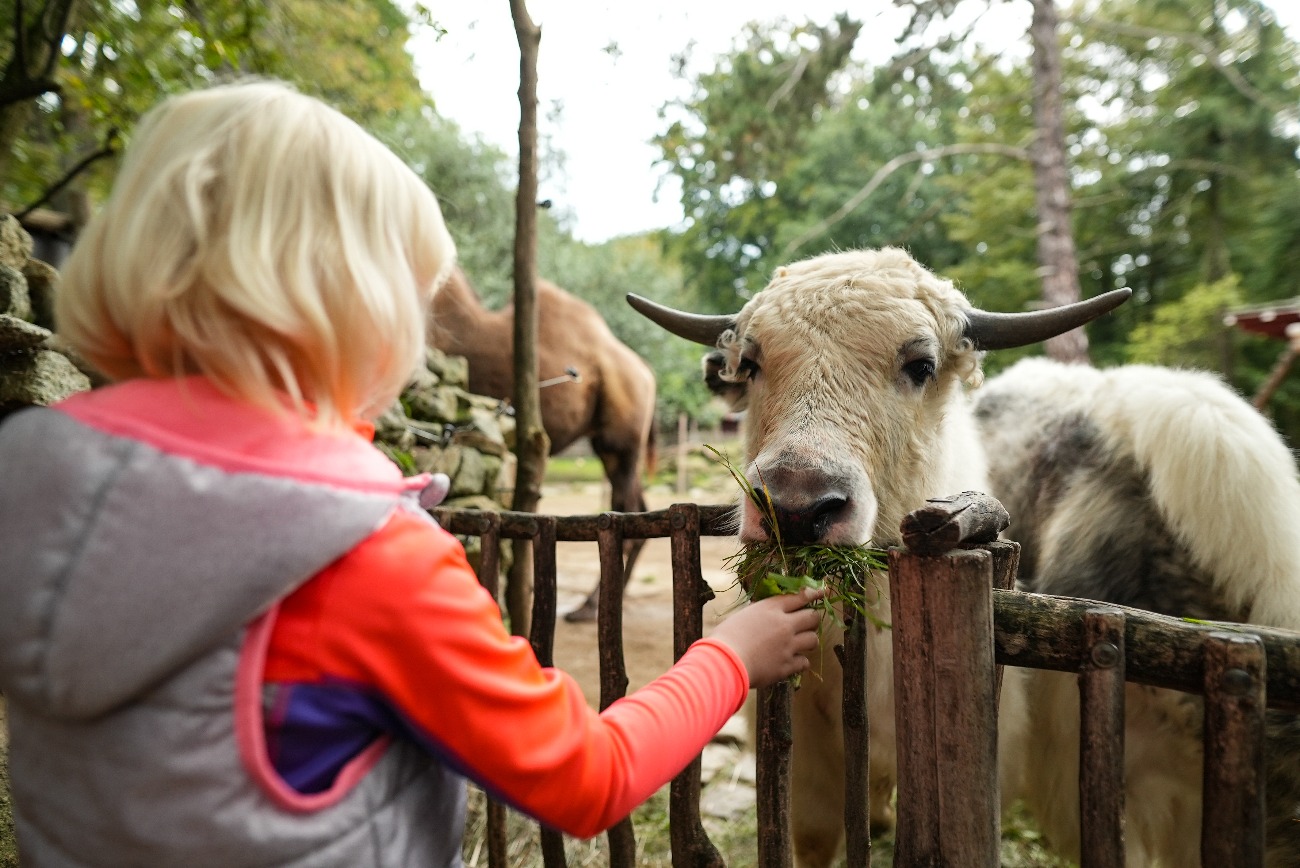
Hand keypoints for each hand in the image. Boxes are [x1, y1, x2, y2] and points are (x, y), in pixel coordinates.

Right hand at [709, 587, 826, 688]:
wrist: (726, 662)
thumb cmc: (726, 637)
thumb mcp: (743, 616)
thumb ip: (760, 614)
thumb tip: (768, 614)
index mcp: (772, 609)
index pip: (800, 597)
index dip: (814, 594)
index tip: (822, 592)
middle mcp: (784, 625)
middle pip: (813, 617)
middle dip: (813, 619)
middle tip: (808, 624)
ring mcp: (788, 645)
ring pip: (813, 640)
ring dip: (809, 640)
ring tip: (802, 643)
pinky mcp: (787, 665)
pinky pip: (805, 662)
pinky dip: (801, 662)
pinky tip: (795, 661)